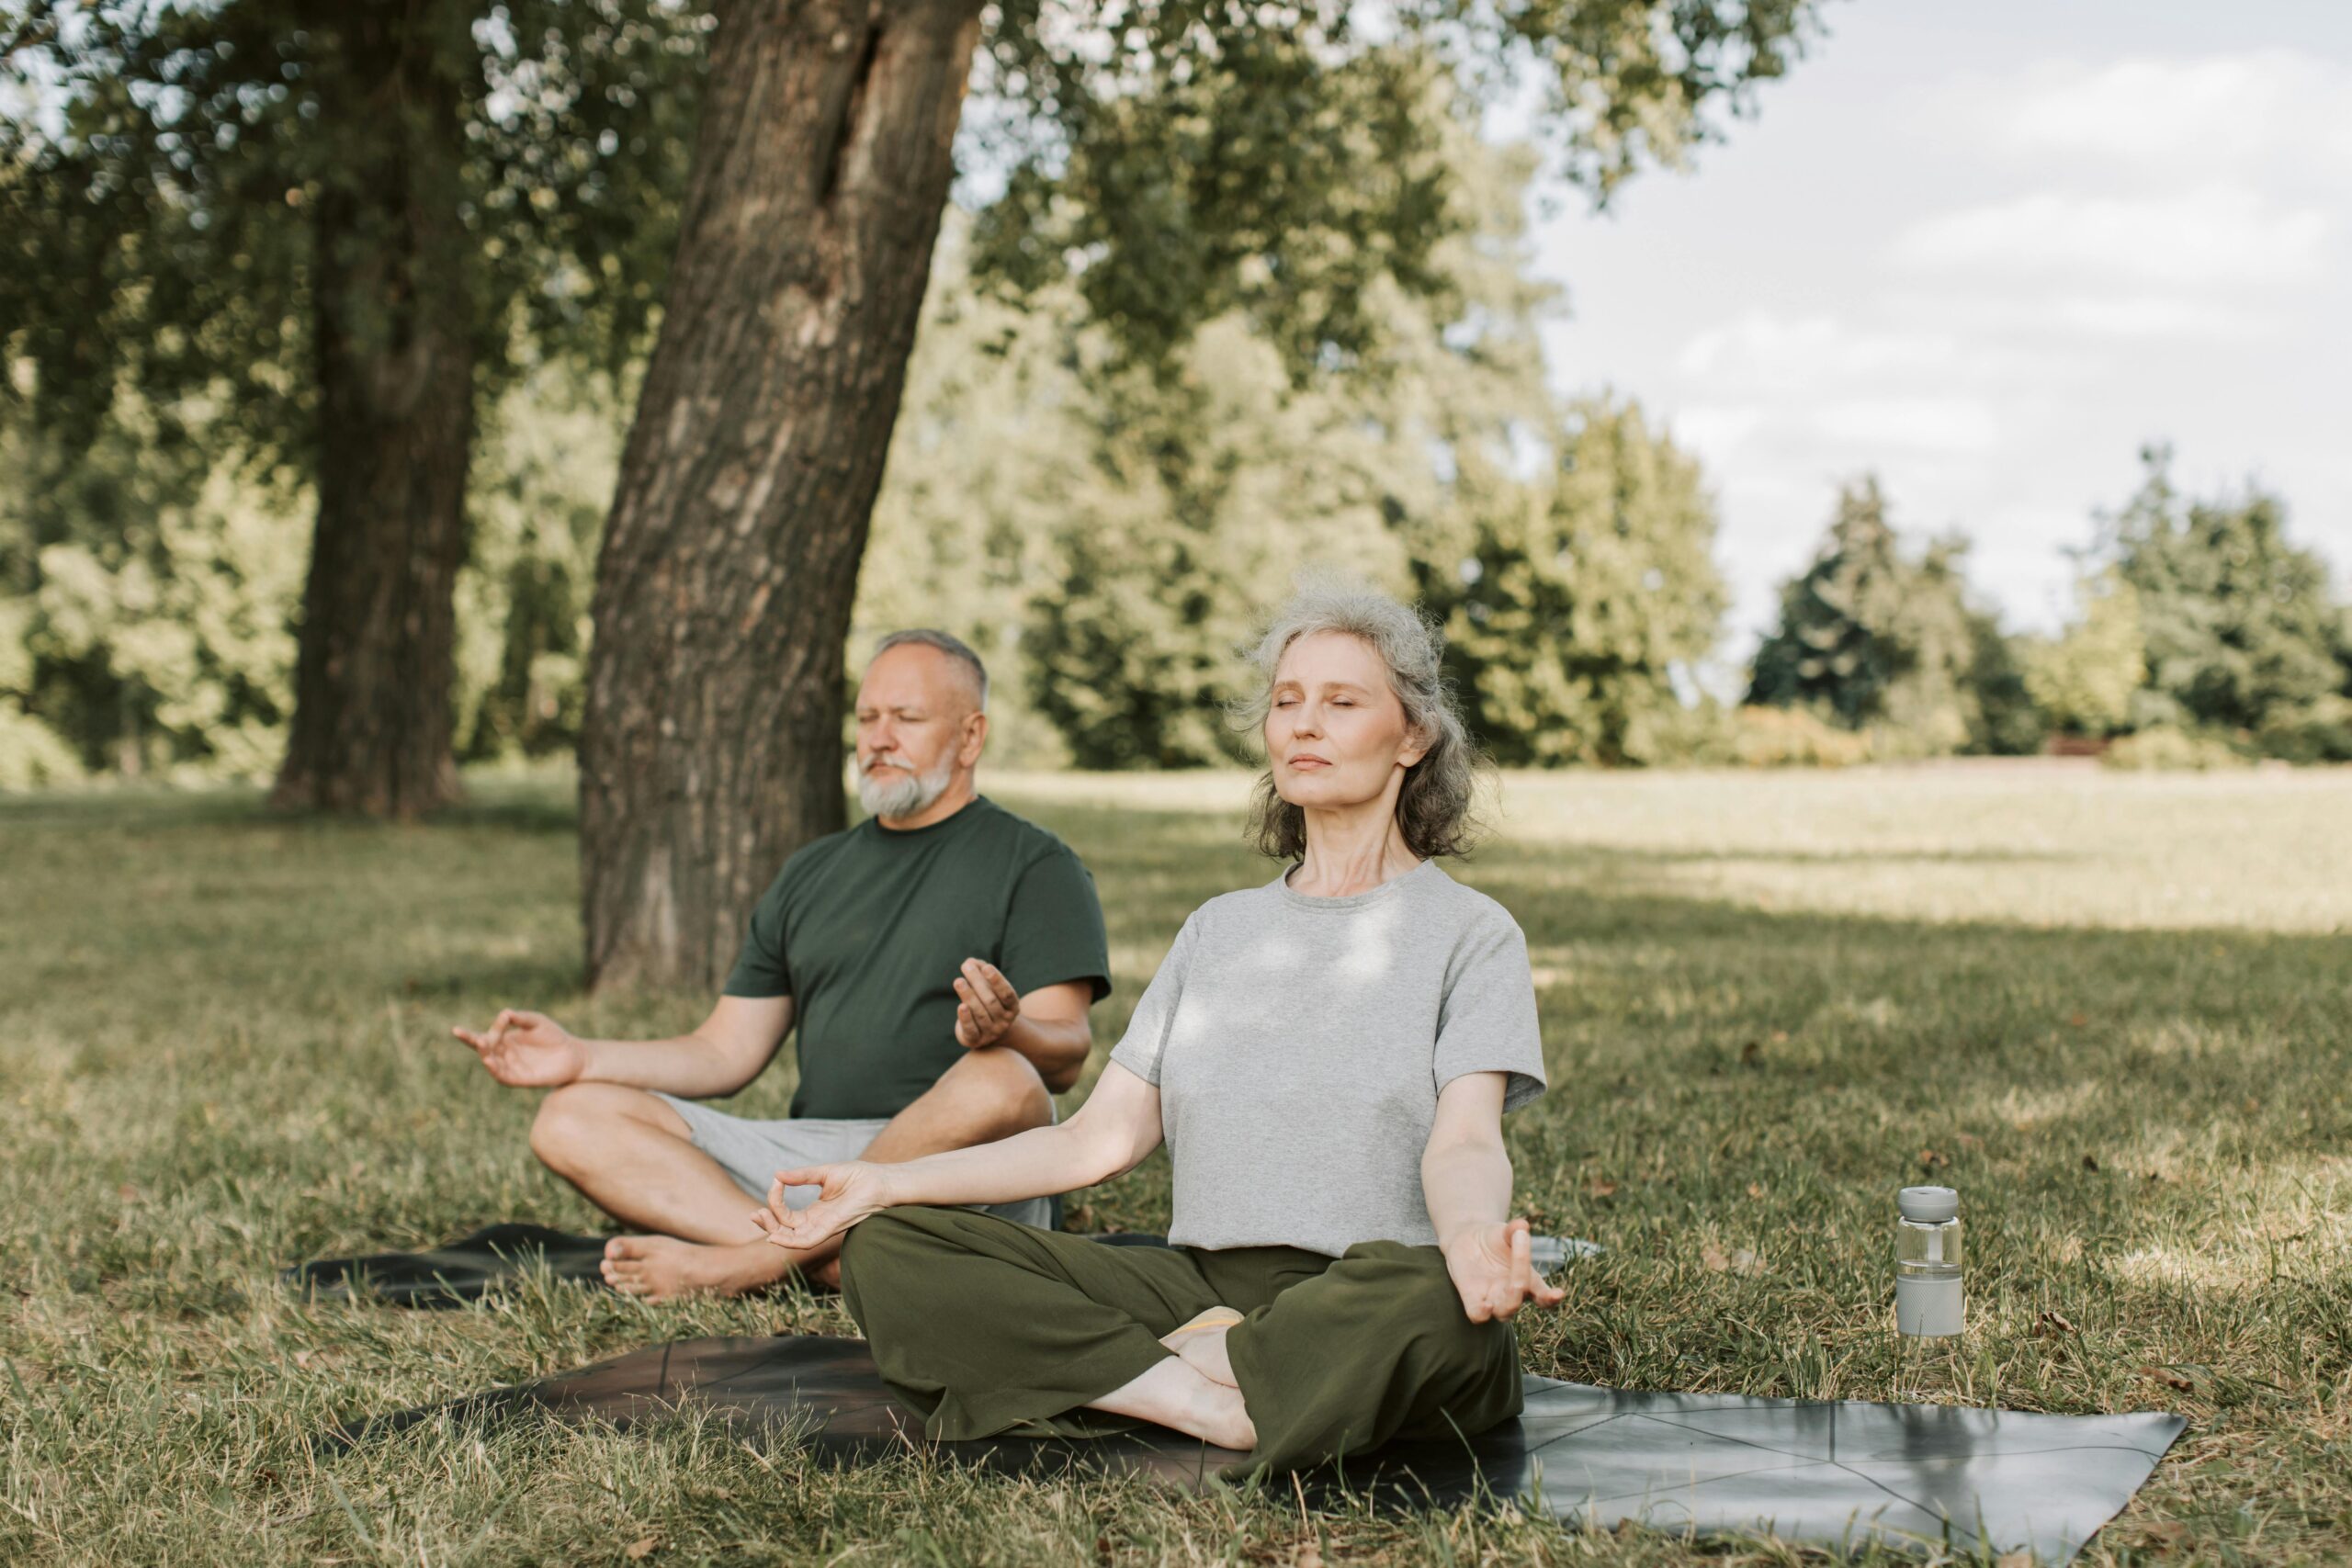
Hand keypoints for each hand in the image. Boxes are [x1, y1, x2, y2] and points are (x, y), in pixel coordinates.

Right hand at [450, 1008, 585, 1087]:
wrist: (573, 1054)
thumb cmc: (554, 1036)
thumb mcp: (537, 1022)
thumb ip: (521, 1018)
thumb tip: (505, 1013)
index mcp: (504, 1041)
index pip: (482, 1037)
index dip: (467, 1036)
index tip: (456, 1030)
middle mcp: (504, 1055)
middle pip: (484, 1051)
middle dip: (477, 1044)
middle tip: (476, 1038)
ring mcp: (512, 1068)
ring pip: (492, 1065)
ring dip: (486, 1057)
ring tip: (483, 1046)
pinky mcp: (521, 1079)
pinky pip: (504, 1077)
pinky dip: (496, 1071)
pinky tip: (490, 1062)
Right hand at [751, 1160, 892, 1252]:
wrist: (882, 1181)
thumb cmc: (860, 1176)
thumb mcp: (824, 1173)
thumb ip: (801, 1176)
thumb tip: (777, 1174)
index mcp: (814, 1212)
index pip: (785, 1215)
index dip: (775, 1201)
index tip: (775, 1182)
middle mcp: (816, 1223)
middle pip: (784, 1231)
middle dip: (766, 1224)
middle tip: (755, 1214)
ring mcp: (823, 1228)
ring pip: (791, 1239)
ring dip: (773, 1231)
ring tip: (760, 1216)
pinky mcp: (831, 1230)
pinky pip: (806, 1242)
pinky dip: (788, 1241)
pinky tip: (774, 1235)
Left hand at [951, 958, 1020, 1049]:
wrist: (984, 1032)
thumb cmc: (986, 1002)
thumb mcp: (988, 987)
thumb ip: (981, 972)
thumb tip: (970, 962)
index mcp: (1012, 1007)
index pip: (1007, 993)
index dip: (997, 981)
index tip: (986, 967)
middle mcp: (1005, 1021)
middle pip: (991, 1001)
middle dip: (977, 982)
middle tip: (966, 966)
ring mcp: (991, 1032)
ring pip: (980, 1013)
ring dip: (968, 996)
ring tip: (958, 981)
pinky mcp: (976, 1040)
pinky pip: (971, 1029)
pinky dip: (966, 1018)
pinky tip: (961, 1006)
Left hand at [1440, 1217, 1566, 1322]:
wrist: (1467, 1240)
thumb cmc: (1495, 1238)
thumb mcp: (1504, 1231)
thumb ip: (1513, 1229)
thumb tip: (1521, 1225)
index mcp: (1528, 1280)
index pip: (1544, 1296)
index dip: (1552, 1298)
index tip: (1559, 1293)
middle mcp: (1512, 1294)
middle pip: (1521, 1297)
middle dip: (1521, 1279)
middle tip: (1517, 1253)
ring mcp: (1493, 1298)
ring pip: (1504, 1311)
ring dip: (1508, 1303)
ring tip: (1510, 1287)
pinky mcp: (1472, 1299)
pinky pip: (1478, 1315)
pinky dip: (1482, 1314)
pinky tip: (1486, 1305)